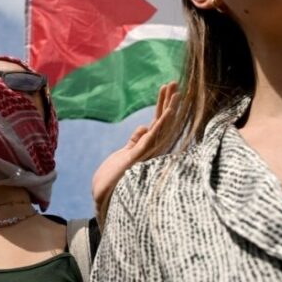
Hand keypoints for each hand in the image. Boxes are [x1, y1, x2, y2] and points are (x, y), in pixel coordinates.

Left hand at [92, 81, 178, 225]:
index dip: (164, 105)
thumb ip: (135, 142)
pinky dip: (161, 124)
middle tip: (176, 82)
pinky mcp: (139, 158)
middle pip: (164, 122)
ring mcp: (147, 155)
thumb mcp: (124, 155)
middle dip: (169, 102)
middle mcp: (151, 151)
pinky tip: (167, 112)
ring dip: (169, 109)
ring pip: (162, 128)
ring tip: (177, 92)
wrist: (104, 199)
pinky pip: (153, 138)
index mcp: (147, 148)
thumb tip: (144, 128)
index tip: (169, 88)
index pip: (158, 123)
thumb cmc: (113, 180)